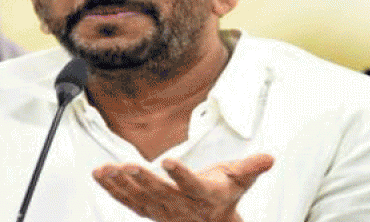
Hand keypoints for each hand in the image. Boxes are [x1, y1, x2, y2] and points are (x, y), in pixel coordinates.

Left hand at [92, 153, 273, 221]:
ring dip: (122, 184)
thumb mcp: (239, 180)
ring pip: (140, 198)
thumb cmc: (222, 195)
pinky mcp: (147, 209)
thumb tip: (269, 158)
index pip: (192, 184)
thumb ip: (251, 168)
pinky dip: (112, 188)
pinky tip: (100, 175)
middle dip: (143, 180)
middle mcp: (180, 205)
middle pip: (160, 192)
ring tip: (108, 170)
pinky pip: (127, 200)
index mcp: (203, 195)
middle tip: (129, 166)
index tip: (168, 161)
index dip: (180, 174)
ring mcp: (161, 210)